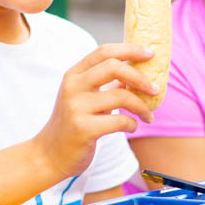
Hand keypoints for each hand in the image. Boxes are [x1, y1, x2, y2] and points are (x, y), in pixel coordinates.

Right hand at [38, 43, 157, 178]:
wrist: (50, 155)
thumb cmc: (75, 124)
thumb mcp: (85, 98)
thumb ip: (106, 83)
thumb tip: (138, 71)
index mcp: (74, 75)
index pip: (104, 52)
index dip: (130, 49)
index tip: (151, 53)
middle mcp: (73, 87)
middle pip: (113, 67)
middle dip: (140, 77)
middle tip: (155, 89)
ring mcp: (76, 107)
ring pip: (121, 96)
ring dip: (142, 107)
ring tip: (148, 116)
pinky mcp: (83, 129)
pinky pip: (119, 121)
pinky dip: (133, 124)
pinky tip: (132, 127)